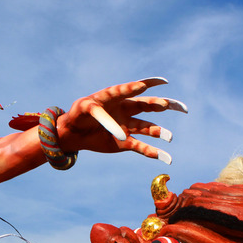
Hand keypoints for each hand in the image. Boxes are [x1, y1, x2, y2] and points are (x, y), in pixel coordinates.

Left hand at [59, 78, 186, 163]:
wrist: (74, 133)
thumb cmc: (78, 115)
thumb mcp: (85, 109)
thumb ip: (102, 116)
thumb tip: (121, 133)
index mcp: (115, 97)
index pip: (128, 90)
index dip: (137, 86)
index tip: (145, 85)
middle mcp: (125, 109)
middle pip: (146, 105)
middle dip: (158, 104)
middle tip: (166, 104)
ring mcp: (127, 126)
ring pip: (147, 128)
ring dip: (158, 132)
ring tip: (169, 137)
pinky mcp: (124, 142)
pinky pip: (141, 147)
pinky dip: (153, 152)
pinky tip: (166, 158)